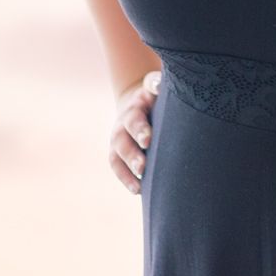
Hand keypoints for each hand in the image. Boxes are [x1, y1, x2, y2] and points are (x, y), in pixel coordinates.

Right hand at [108, 69, 160, 194]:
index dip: (140, 129)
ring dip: (127, 171)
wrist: (139, 102)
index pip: (134, 117)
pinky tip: (138, 190)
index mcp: (136, 106)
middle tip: (143, 166)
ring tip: (139, 185)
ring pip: (117, 155)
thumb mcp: (157, 87)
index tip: (148, 140)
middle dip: (132, 154)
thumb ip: (156, 85)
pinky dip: (126, 179)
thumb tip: (158, 84)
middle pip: (123, 139)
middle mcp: (123, 123)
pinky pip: (117, 167)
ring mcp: (118, 138)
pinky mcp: (117, 152)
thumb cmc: (156, 96)